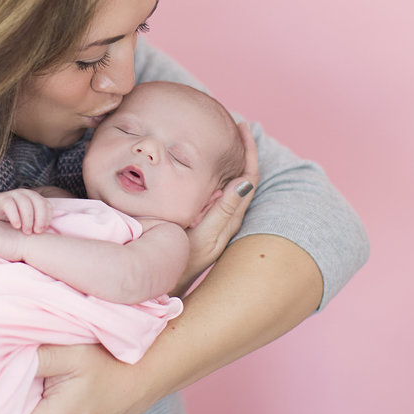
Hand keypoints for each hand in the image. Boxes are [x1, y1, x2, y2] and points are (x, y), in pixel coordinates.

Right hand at [0, 188, 53, 233]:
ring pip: (25, 203)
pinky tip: (16, 226)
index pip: (47, 205)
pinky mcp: (2, 199)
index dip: (47, 218)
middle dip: (40, 218)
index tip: (43, 230)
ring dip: (28, 219)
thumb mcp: (27, 221)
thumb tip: (56, 225)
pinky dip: (15, 216)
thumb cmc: (11, 220)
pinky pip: (10, 205)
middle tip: (37, 232)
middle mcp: (26, 194)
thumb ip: (39, 221)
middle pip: (38, 202)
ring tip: (26, 232)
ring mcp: (14, 194)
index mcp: (34, 198)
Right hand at [177, 120, 259, 292]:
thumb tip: (246, 180)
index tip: (242, 125)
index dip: (249, 150)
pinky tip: (203, 169)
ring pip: (232, 184)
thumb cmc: (181, 263)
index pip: (249, 176)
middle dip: (242, 150)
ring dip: (230, 161)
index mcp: (231, 217)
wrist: (165, 287)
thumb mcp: (203, 236)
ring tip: (223, 140)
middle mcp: (228, 219)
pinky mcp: (205, 225)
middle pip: (244, 177)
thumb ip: (223, 210)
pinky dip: (217, 174)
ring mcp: (218, 223)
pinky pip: (219, 193)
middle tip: (233, 125)